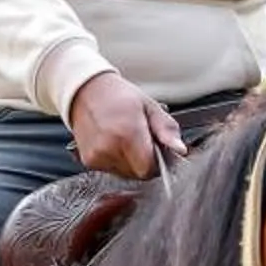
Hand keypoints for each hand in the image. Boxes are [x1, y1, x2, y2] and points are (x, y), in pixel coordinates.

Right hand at [66, 71, 185, 177]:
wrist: (86, 91)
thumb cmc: (119, 96)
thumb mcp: (150, 107)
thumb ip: (167, 130)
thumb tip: (180, 149)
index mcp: (127, 133)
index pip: (150, 168)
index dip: (159, 163)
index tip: (158, 150)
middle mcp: (109, 147)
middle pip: (139, 174)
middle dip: (146, 162)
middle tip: (143, 142)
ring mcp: (96, 156)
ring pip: (126, 174)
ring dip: (132, 163)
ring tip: (128, 140)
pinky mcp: (88, 161)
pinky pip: (112, 170)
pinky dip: (118, 161)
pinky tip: (115, 144)